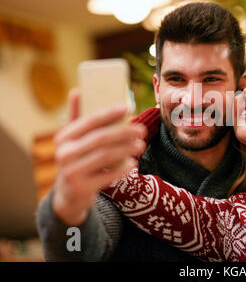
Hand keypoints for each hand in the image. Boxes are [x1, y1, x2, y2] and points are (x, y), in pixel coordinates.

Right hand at [51, 89, 146, 225]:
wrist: (68, 195)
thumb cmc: (76, 160)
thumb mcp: (72, 140)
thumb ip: (76, 118)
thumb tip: (77, 91)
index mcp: (63, 137)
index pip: (89, 121)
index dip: (109, 113)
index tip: (127, 107)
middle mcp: (64, 153)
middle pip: (100, 138)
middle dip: (124, 133)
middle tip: (142, 130)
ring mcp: (71, 172)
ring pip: (105, 156)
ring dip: (126, 149)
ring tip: (141, 145)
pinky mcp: (82, 188)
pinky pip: (107, 176)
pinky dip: (122, 169)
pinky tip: (133, 163)